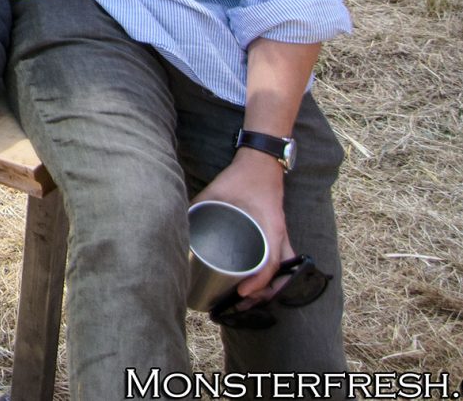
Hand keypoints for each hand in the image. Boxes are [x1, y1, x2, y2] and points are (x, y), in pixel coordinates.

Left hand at [195, 151, 293, 300]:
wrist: (262, 161)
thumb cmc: (241, 177)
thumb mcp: (216, 191)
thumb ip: (198, 206)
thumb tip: (177, 224)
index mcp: (270, 227)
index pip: (272, 263)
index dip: (259, 282)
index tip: (242, 293)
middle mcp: (279, 235)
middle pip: (283, 275)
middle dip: (266, 293)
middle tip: (241, 302)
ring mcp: (281, 235)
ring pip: (286, 270)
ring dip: (271, 287)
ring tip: (247, 298)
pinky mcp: (277, 233)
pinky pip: (282, 260)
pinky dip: (273, 275)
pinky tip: (256, 281)